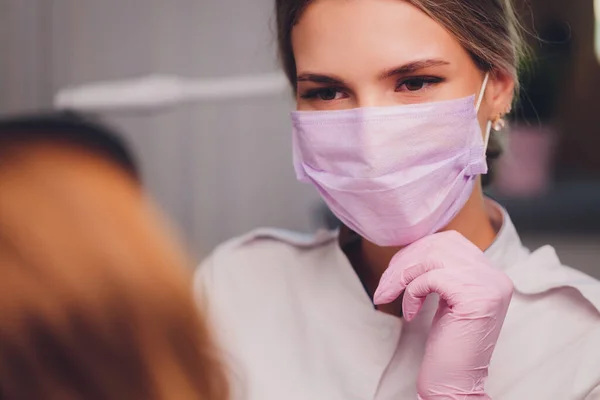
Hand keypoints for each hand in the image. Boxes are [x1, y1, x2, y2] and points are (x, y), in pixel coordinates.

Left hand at [373, 231, 513, 398]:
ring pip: (432, 257)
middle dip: (404, 261)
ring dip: (402, 275)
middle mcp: (495, 275)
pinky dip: (412, 292)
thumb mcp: (447, 298)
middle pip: (439, 245)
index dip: (416, 251)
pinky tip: (411, 312)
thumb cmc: (448, 344)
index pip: (449, 241)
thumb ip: (441, 270)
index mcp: (491, 273)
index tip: (395, 272)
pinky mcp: (475, 297)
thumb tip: (411, 247)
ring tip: (389, 295)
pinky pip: (431, 277)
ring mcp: (489, 285)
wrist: (457, 382)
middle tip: (384, 285)